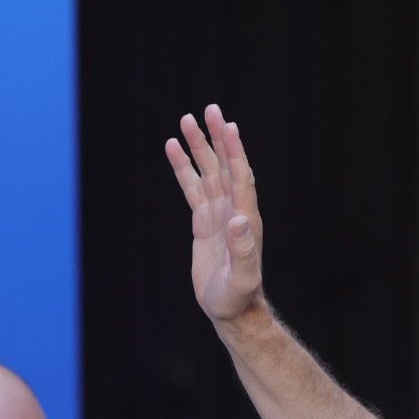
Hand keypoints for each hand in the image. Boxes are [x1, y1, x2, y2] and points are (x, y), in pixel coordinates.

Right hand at [166, 103, 264, 322]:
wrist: (231, 309)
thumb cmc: (237, 297)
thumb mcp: (241, 278)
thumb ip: (242, 250)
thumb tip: (238, 219)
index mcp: (245, 219)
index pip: (240, 177)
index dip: (234, 151)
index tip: (226, 125)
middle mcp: (234, 211)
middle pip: (225, 166)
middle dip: (217, 138)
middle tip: (208, 109)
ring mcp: (219, 214)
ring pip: (207, 173)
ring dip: (198, 147)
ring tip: (185, 120)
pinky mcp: (205, 222)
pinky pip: (193, 188)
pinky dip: (184, 168)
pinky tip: (173, 148)